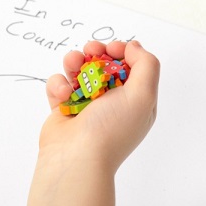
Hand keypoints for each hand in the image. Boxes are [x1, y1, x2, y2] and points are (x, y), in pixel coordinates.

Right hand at [18, 41, 159, 205]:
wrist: (76, 158)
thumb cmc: (111, 129)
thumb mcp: (143, 95)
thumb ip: (146, 65)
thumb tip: (132, 47)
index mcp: (135, 100)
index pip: (132, 66)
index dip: (122, 52)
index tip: (112, 49)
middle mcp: (112, 102)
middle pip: (104, 64)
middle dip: (96, 52)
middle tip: (90, 50)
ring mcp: (86, 104)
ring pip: (78, 70)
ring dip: (74, 62)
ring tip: (71, 64)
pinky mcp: (63, 107)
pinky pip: (59, 85)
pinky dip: (58, 85)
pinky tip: (62, 94)